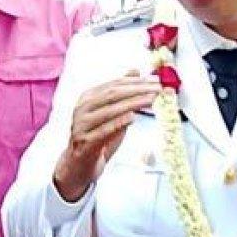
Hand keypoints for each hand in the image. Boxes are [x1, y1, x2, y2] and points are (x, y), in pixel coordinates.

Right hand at [54, 71, 160, 201]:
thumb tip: (135, 71)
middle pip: (113, 94)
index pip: (114, 84)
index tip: (154, 81)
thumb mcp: (110, 113)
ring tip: (150, 100)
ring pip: (110, 110)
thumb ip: (121, 94)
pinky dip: (119, 122)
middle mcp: (82, 109)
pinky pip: (103, 130)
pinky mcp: (85, 142)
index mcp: (88, 98)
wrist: (79, 165)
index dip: (136, 81)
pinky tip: (132, 117)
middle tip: (157, 89)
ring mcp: (81, 125)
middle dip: (138, 90)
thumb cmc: (97, 137)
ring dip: (133, 103)